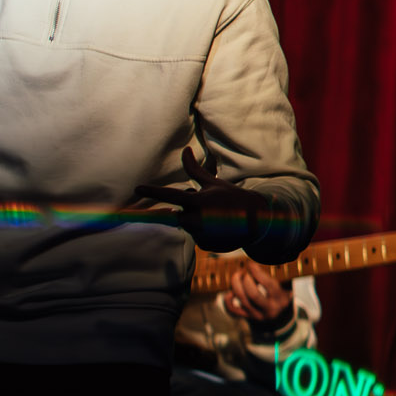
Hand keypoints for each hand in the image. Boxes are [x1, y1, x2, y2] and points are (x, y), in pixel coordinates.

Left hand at [134, 146, 274, 254]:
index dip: (152, 191)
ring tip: (217, 217)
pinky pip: (196, 236)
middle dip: (188, 210)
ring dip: (196, 221)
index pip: (170, 194)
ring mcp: (201, 234)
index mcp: (197, 201)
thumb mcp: (212, 182)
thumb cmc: (232, 197)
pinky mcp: (205, 245)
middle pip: (178, 214)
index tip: (137, 188)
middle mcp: (197, 219)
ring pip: (187, 226)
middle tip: (209, 207)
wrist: (257, 221)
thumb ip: (194, 169)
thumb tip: (185, 149)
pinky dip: (204, 231)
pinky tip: (220, 228)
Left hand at [223, 260, 292, 326]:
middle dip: (245, 279)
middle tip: (244, 271)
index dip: (257, 272)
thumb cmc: (280, 293)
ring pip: (241, 299)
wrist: (280, 316)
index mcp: (281, 299)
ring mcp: (257, 315)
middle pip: (253, 294)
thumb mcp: (286, 285)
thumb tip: (270, 256)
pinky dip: (227, 298)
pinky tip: (231, 291)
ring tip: (238, 275)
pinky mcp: (247, 317)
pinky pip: (232, 309)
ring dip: (235, 284)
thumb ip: (280, 273)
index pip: (268, 285)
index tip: (250, 264)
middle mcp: (270, 309)